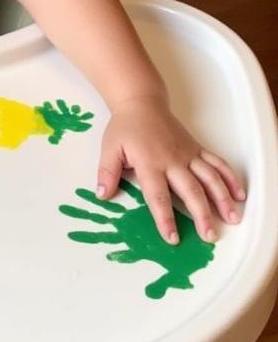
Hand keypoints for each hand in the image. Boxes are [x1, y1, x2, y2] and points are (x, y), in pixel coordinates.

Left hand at [97, 96, 245, 243]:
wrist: (142, 103)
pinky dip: (230, 178)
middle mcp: (173, 160)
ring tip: (232, 219)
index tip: (172, 238)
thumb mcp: (109, 149)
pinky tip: (239, 195)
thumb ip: (107, 173)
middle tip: (210, 237)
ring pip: (210, 178)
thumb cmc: (125, 128)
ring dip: (222, 199)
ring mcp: (189, 154)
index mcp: (150, 163)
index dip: (165, 218)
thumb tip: (102, 195)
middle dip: (202, 215)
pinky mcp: (198, 148)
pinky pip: (218, 163)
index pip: (158, 196)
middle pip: (191, 191)